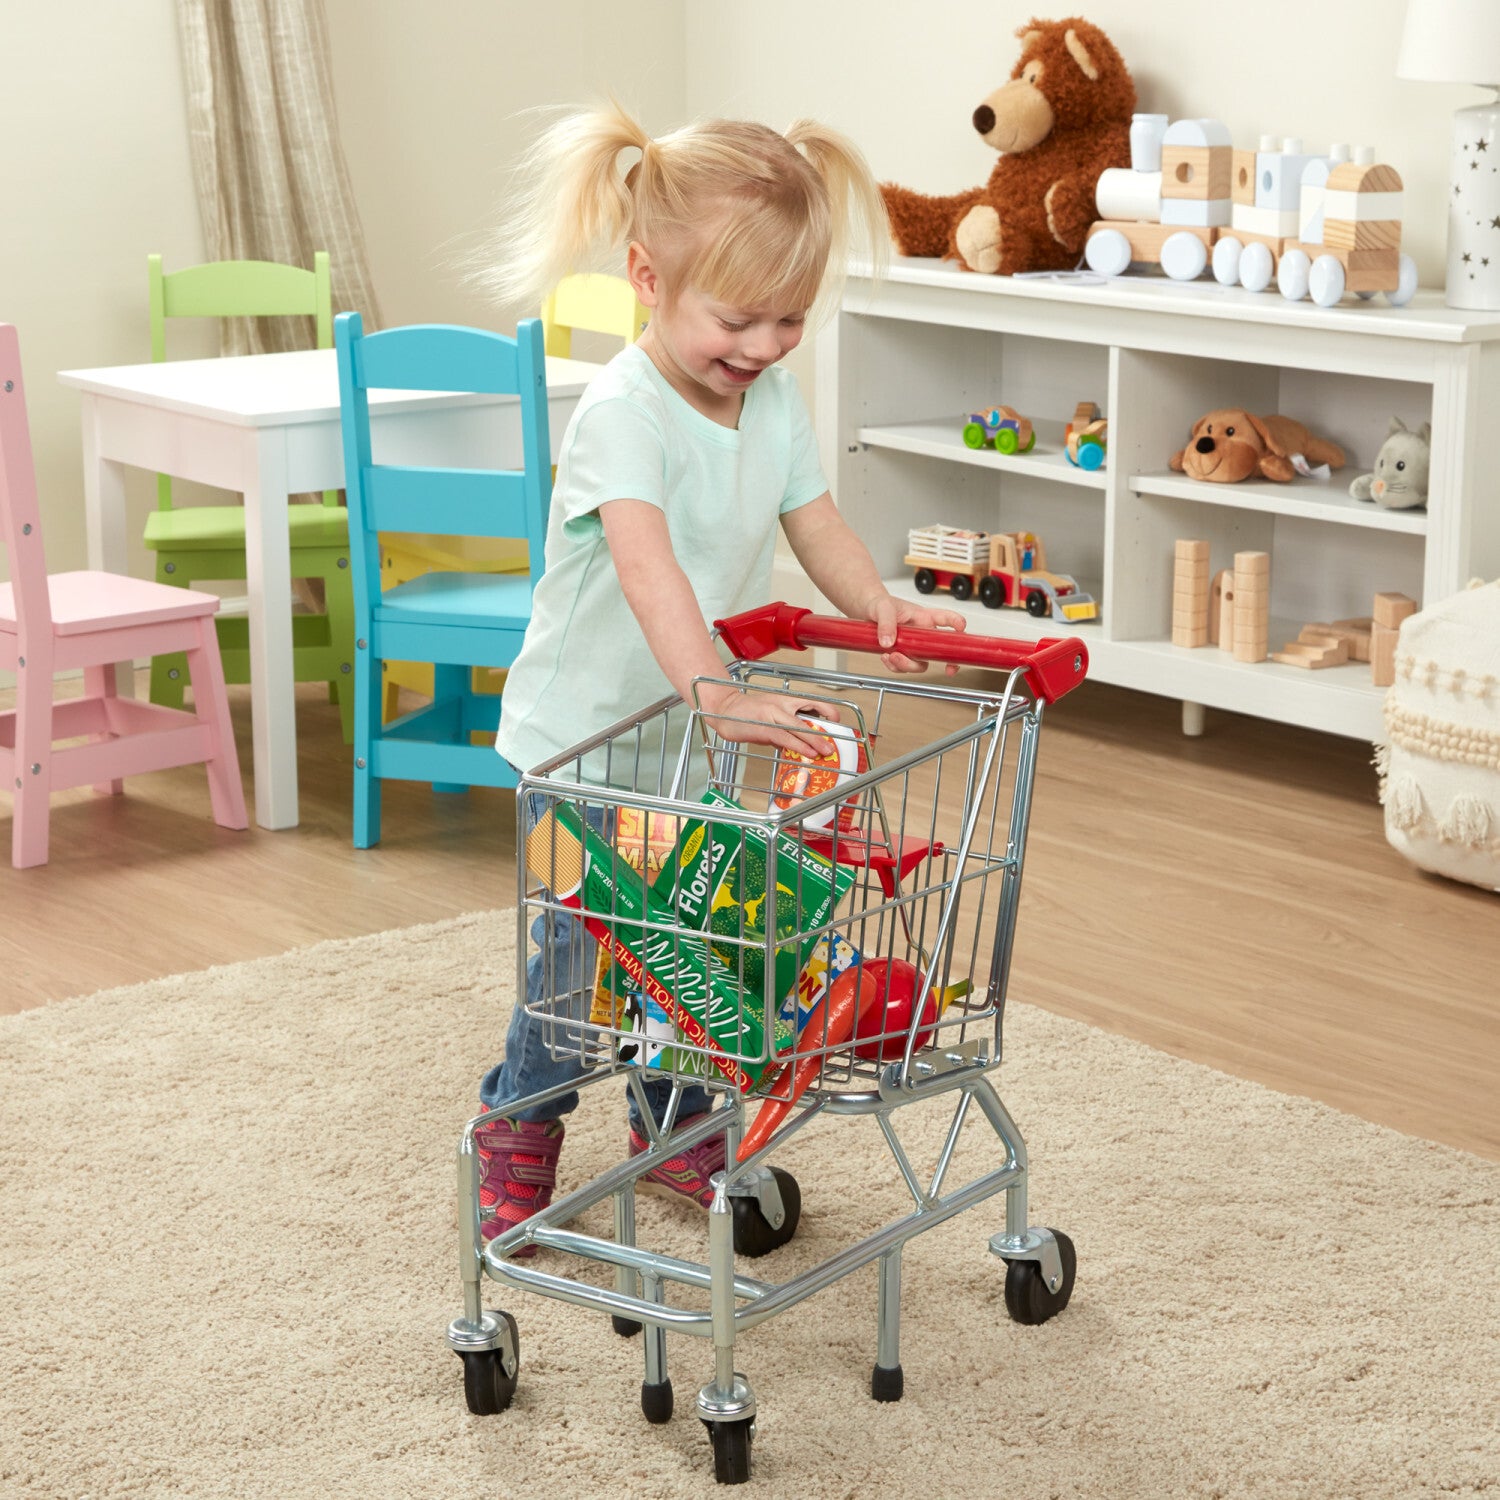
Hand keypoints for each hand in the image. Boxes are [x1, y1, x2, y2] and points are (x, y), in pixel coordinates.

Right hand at [699, 683, 838, 758]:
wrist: (724, 709)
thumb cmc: (747, 713)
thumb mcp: (771, 714)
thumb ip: (785, 726)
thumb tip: (799, 742)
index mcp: (786, 699)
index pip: (812, 702)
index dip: (827, 711)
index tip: (836, 722)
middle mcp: (782, 704)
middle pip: (810, 714)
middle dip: (825, 729)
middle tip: (835, 742)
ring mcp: (773, 714)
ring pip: (800, 728)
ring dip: (815, 741)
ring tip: (825, 752)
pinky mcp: (765, 727)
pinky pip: (786, 738)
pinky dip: (798, 746)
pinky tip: (807, 753)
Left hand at [864, 592, 966, 674]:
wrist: (866, 612)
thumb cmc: (879, 604)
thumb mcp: (883, 608)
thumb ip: (887, 623)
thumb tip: (888, 642)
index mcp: (924, 617)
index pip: (946, 618)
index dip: (957, 623)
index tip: (960, 628)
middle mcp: (923, 633)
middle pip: (940, 649)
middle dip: (946, 661)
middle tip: (949, 669)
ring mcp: (914, 645)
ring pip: (921, 663)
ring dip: (908, 665)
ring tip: (892, 656)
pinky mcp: (903, 653)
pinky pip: (904, 666)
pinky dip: (895, 666)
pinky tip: (886, 657)